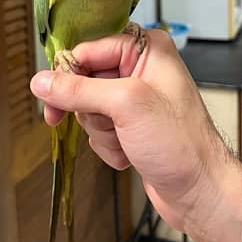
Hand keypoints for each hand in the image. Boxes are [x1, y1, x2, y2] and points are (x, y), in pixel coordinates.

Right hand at [30, 30, 228, 235]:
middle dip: (91, 110)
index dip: (70, 75)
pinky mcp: (131, 124)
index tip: (52, 101)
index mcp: (146, 49)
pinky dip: (108, 144)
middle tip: (109, 125)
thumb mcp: (125, 106)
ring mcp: (135, 98)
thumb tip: (40, 81)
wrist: (201, 192)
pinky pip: (99, 127)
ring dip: (102, 131)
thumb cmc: (178, 142)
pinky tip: (130, 153)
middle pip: (85, 80)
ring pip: (89, 107)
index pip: (90, 50)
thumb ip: (79, 90)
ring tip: (127, 141)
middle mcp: (141, 68)